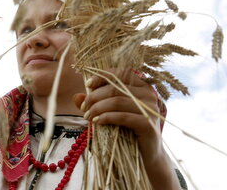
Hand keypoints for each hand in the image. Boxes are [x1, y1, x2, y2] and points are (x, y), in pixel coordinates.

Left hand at [73, 68, 179, 188]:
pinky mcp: (148, 124)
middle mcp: (148, 94)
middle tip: (83, 108)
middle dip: (94, 96)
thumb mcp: (109, 112)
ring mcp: (150, 109)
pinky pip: (122, 116)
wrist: (146, 154)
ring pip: (117, 101)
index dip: (101, 76)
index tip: (87, 85)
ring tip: (87, 116)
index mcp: (141, 86)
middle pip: (115, 88)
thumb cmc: (127, 129)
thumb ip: (94, 103)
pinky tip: (96, 121)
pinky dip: (106, 117)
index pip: (120, 72)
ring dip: (97, 108)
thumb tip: (76, 96)